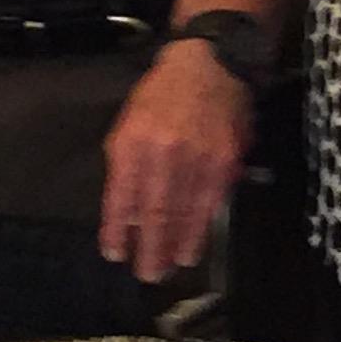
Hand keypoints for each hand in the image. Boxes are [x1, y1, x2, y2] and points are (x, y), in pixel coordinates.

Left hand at [100, 40, 250, 282]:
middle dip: (150, 249)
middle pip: (155, 213)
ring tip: (169, 267)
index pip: (121, 197)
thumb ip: (125, 169)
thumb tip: (128, 216)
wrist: (207, 66)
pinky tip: (193, 247)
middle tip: (147, 275)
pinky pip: (209, 204)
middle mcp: (164, 153)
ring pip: (185, 213)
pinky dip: (199, 228)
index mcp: (133, 142)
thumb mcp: (128, 124)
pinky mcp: (224, 161)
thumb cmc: (159, 97)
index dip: (117, 230)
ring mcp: (198, 158)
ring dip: (176, 245)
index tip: (115, 254)